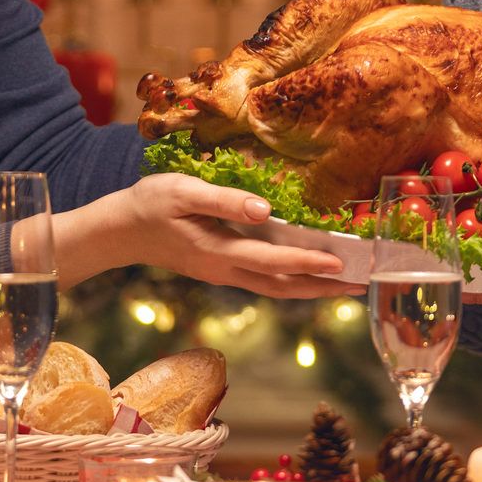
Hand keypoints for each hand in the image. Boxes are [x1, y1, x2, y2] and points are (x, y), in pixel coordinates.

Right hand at [58, 173, 347, 296]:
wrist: (120, 230)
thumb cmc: (151, 204)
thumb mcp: (184, 192)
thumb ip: (225, 201)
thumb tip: (266, 210)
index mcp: (220, 251)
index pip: (273, 261)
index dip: (308, 262)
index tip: (340, 263)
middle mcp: (227, 270)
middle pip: (284, 287)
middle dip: (324, 287)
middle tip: (361, 284)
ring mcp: (225, 273)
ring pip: (277, 288)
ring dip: (313, 288)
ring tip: (345, 283)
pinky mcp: (221, 269)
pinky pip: (266, 281)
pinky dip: (293, 280)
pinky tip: (308, 273)